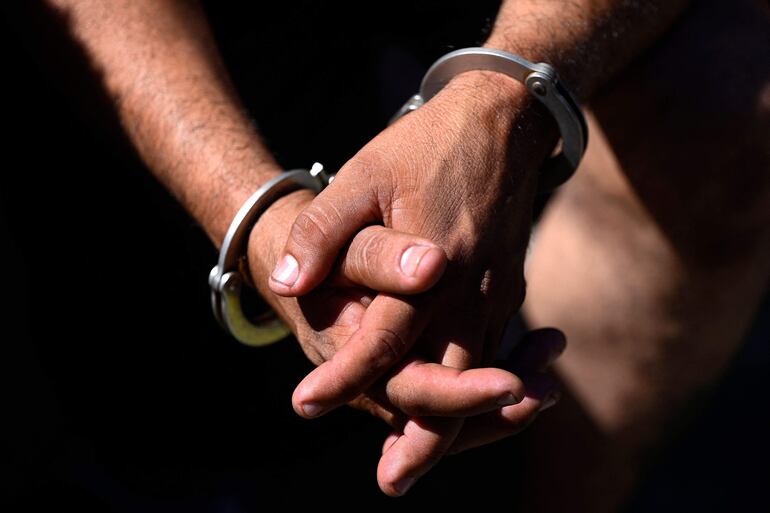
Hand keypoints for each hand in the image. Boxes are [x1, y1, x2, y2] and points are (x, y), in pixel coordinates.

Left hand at [269, 71, 559, 491]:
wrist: (502, 120)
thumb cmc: (423, 146)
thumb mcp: (362, 175)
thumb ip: (324, 232)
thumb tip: (285, 283)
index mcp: (431, 265)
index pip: (381, 339)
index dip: (342, 376)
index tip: (303, 405)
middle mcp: (468, 290)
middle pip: (446, 380)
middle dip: (419, 435)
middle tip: (391, 480)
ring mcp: (495, 292)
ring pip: (476, 376)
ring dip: (453, 424)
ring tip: (417, 461)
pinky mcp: (506, 288)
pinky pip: (491, 352)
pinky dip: (476, 391)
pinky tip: (461, 410)